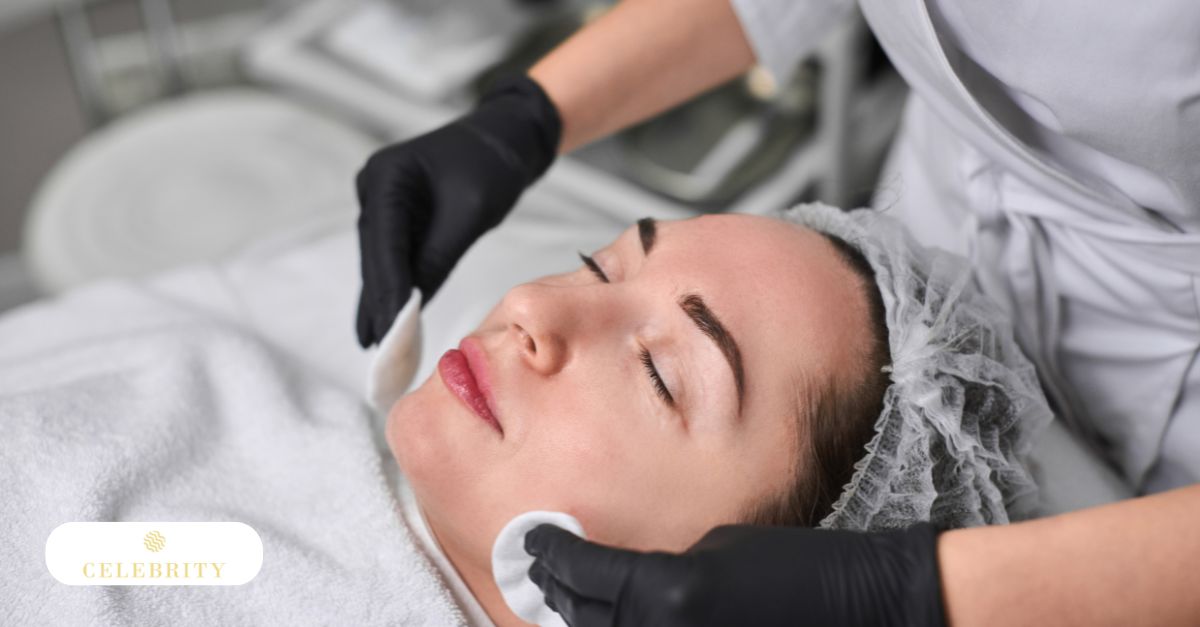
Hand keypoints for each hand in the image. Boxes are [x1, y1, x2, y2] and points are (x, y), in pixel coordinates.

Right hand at [354, 75, 560, 347]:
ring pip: (381, 260)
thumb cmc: (493, 166)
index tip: (388, 336)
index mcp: (386, 177)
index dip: (385, 294)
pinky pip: (393, 255)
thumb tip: (412, 305)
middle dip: (380, 304)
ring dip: (383, 300)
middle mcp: (373, 186)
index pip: (384, 247)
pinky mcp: (396, 211)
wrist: (505, 136)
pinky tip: (389, 320)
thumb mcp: (469, 214)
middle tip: (381, 354)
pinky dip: (396, 285)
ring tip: (380, 346)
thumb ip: (437, 256)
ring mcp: (381, 198)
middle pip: (376, 257)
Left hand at [525, 522, 945, 626]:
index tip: (535, 545)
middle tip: (540, 574)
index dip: (550, 558)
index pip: (581, 576)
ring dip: (582, 625)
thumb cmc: (801, 567)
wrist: (869, 607)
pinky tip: (613, 624)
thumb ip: (656, 571)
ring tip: (566, 605)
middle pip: (582, 624)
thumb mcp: (719, 548)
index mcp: (667, 591)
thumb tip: (614, 585)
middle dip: (556, 597)